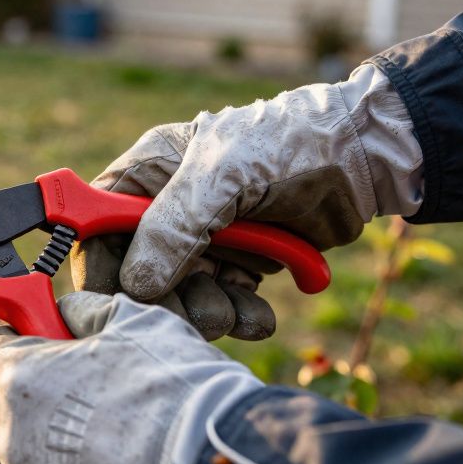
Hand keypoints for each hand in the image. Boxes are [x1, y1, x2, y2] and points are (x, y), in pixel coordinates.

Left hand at [0, 290, 258, 463]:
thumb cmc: (176, 390)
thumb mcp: (135, 323)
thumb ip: (86, 311)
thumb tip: (68, 313)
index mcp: (17, 380)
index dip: (4, 336)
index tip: (30, 332)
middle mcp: (11, 439)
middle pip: (1, 406)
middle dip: (34, 390)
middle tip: (84, 382)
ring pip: (30, 453)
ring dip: (58, 437)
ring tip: (119, 431)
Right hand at [72, 66, 418, 339]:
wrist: (365, 159)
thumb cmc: (287, 145)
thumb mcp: (223, 177)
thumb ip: (173, 229)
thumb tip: (135, 284)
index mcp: (146, 175)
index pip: (97, 230)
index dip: (101, 272)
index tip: (115, 310)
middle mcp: (166, 210)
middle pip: (138, 276)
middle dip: (167, 304)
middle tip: (198, 317)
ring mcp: (203, 240)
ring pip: (181, 298)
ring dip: (208, 315)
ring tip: (238, 313)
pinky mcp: (239, 265)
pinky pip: (223, 305)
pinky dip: (240, 319)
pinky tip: (260, 316)